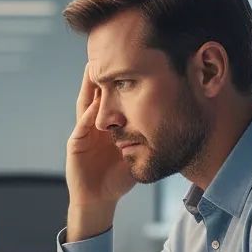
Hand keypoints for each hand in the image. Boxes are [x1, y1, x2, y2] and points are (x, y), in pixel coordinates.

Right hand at [66, 63, 135, 210]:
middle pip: (96, 93)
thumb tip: (176, 126)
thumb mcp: (137, 153)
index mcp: (107, 125)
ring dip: (89, 87)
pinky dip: (89, 114)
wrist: (99, 200)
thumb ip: (149, 139)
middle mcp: (93, 124)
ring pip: (85, 104)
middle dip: (100, 74)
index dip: (116, 78)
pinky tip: (96, 102)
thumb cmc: (118, 178)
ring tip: (94, 67)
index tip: (128, 58)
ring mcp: (83, 133)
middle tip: (107, 52)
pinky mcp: (75, 145)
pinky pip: (82, 125)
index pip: (111, 95)